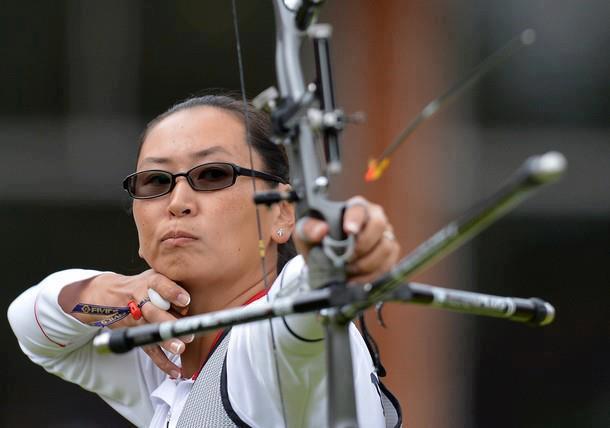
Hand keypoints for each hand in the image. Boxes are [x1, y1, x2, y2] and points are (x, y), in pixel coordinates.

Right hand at [65, 270, 191, 377]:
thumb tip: (198, 298)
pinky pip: (150, 350)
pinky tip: (176, 371)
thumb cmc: (143, 285)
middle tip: (187, 332)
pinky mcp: (137, 335)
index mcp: (149, 282)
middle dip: (170, 323)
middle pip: (155, 312)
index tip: (186, 300)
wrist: (110, 295)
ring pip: (152, 332)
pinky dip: (163, 363)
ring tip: (181, 349)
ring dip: (167, 342)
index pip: (160, 284)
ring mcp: (138, 319)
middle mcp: (141, 300)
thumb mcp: (156, 275)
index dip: (172, 292)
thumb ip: (175, 282)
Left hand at [294, 196, 399, 282]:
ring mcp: (385, 236)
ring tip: (348, 270)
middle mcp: (375, 218)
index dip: (355, 220)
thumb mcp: (306, 234)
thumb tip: (321, 230)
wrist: (326, 262)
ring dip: (365, 264)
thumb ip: (308, 229)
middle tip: (346, 258)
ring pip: (385, 248)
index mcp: (355, 207)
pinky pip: (387, 266)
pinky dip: (370, 276)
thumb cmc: (317, 242)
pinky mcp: (390, 255)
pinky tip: (355, 279)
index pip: (359, 208)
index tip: (348, 231)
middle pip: (379, 225)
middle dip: (362, 246)